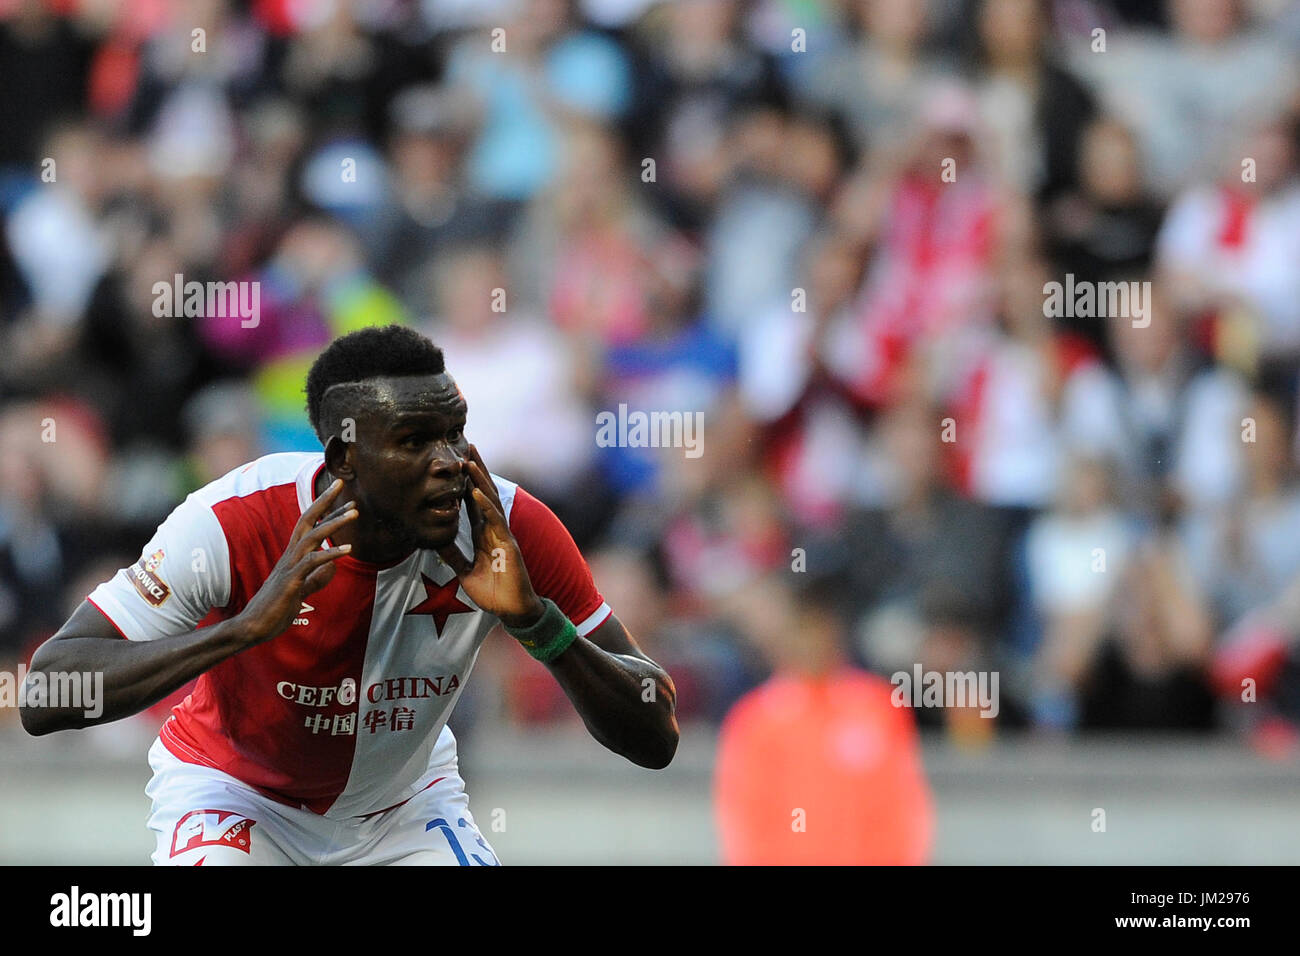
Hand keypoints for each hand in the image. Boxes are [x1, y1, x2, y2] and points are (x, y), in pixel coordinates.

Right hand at [236, 478, 357, 645]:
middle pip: (307, 520)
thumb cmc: (275, 608)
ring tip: (355, 513)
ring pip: (312, 536)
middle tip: (341, 483)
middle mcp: (291, 556)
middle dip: (324, 500)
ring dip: (334, 523)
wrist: (254, 627)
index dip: (325, 509)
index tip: (345, 497)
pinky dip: (331, 553)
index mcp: (293, 556)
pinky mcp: (291, 581)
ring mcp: (290, 567)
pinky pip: (312, 562)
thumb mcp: (302, 590)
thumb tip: (332, 568)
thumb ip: (316, 577)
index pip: (309, 524)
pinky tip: (348, 549)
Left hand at [437, 446, 544, 628]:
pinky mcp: (508, 544)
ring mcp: (502, 534)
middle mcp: (493, 529)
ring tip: (468, 461)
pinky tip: (475, 492)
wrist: (513, 609)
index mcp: (483, 534)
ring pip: (489, 501)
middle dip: (475, 471)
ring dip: (478, 480)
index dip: (465, 483)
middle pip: (483, 493)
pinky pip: (495, 521)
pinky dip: (485, 506)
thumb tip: (435, 541)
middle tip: (466, 447)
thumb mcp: (465, 572)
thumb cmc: (493, 592)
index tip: (457, 463)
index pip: (473, 503)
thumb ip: (453, 556)